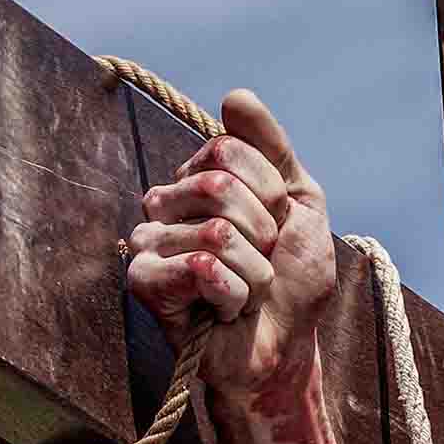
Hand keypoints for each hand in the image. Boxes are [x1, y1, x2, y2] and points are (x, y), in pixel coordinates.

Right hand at [123, 90, 337, 396]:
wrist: (284, 347)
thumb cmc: (291, 280)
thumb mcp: (300, 203)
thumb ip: (272, 149)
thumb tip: (234, 96)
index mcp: (199, 179)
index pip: (229, 148)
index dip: (271, 190)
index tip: (278, 224)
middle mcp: (165, 203)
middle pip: (218, 184)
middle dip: (263, 230)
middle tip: (261, 261)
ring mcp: (148, 242)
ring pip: (217, 231)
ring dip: (255, 271)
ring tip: (245, 291)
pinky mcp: (143, 282)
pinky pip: (202, 267)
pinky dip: (235, 293)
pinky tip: (225, 310)